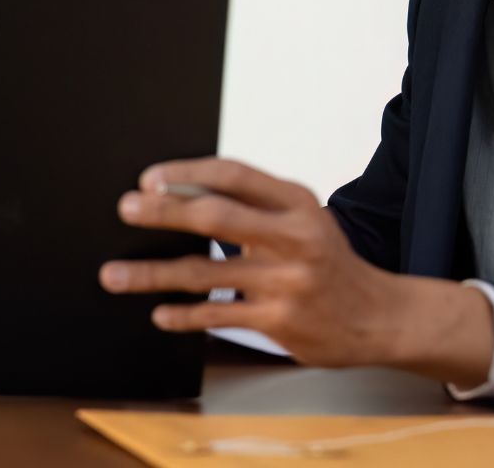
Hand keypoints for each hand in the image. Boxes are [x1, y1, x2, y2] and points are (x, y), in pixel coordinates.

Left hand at [99, 157, 493, 385]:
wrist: (378, 317)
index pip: (234, 174)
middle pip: (215, 217)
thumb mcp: (302, 219)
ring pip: (204, 273)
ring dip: (151, 274)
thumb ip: (252, 205)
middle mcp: (293, 238)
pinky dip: (182, 314)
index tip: (150, 178)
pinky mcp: (279, 321)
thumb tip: (181, 191)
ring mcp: (286, 281)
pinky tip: (159, 311)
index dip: (188, 172)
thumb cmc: (327, 262)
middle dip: (163, 212)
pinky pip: (217, 315)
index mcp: (297, 203)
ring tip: (114, 274)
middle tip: (126, 210)